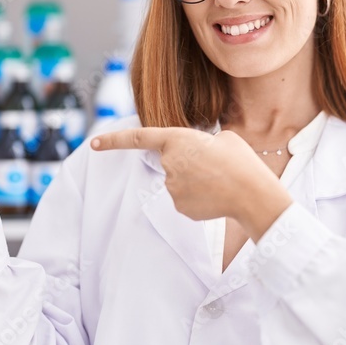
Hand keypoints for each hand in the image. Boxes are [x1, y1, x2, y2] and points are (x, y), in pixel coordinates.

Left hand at [91, 127, 292, 239]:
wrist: (251, 193)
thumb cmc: (241, 161)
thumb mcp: (223, 138)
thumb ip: (200, 144)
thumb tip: (196, 158)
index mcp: (177, 139)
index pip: (138, 137)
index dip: (113, 140)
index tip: (94, 142)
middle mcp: (168, 164)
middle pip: (170, 162)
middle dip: (188, 163)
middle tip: (215, 165)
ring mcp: (171, 188)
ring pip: (179, 182)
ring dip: (196, 181)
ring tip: (220, 181)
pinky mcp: (180, 207)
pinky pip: (186, 198)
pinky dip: (199, 197)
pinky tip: (216, 196)